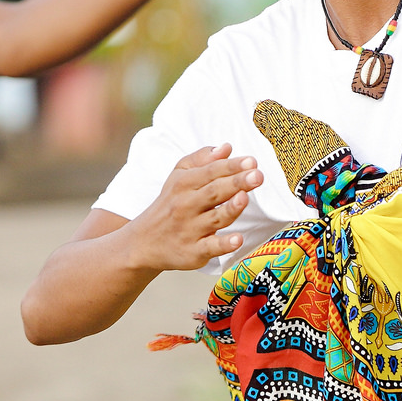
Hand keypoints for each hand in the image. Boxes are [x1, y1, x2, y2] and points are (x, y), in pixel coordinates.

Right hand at [122, 144, 261, 270]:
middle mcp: (186, 206)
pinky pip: (210, 247)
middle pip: (214, 192)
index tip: (251, 161)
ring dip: (231, 208)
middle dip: (236, 183)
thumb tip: (226, 148)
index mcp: (183, 184)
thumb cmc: (169, 205)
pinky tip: (237, 239)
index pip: (211, 172)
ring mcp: (190, 230)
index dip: (231, 166)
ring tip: (244, 198)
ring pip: (214, 218)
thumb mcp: (178, 177)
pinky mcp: (193, 252)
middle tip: (257, 175)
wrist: (144, 242)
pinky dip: (223, 244)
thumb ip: (202, 160)